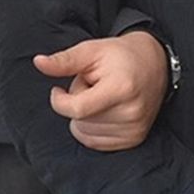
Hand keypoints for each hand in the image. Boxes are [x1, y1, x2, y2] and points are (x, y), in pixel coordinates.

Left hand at [33, 31, 167, 150]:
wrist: (155, 64)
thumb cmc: (120, 56)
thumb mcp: (91, 51)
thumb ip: (64, 61)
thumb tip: (38, 62)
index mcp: (121, 88)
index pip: (77, 109)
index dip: (59, 101)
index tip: (57, 91)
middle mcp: (131, 112)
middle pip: (80, 121)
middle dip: (78, 103)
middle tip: (93, 87)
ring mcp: (134, 129)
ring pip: (85, 133)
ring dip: (85, 116)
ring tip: (102, 98)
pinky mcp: (135, 139)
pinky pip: (95, 143)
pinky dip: (92, 128)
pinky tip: (104, 111)